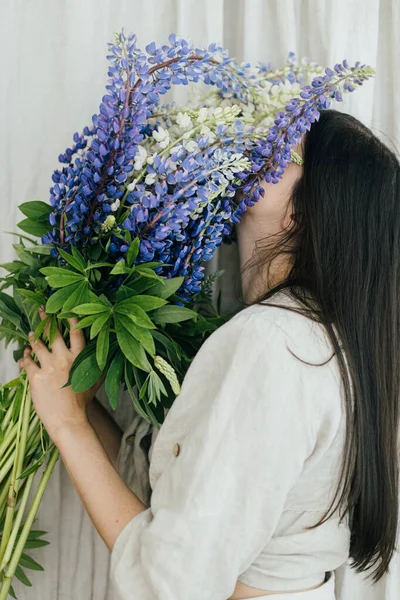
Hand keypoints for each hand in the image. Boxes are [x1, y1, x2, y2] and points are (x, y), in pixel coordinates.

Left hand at [19, 308, 99, 441]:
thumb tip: (99, 352)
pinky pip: (27, 361)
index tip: (65, 309)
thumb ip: (94, 363)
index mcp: (80, 358)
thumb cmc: (82, 402)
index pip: (76, 332)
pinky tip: (26, 354)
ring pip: (38, 345)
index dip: (70, 318)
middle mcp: (64, 359)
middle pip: (53, 333)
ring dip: (34, 337)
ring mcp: (49, 367)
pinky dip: (25, 356)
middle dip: (47, 319)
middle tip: (42, 310)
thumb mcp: (94, 380)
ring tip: (32, 334)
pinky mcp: (36, 377)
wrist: (69, 420)